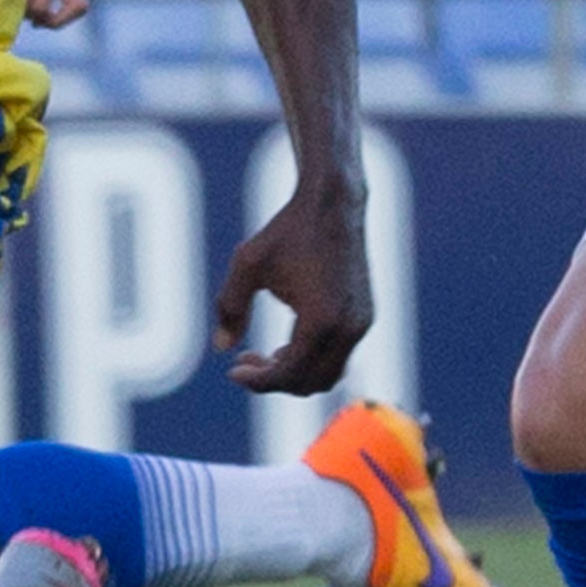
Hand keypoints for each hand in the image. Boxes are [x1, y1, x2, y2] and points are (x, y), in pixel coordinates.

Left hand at [213, 172, 370, 396]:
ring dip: (295, 374)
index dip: (258, 381)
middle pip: (310, 383)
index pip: (288, 373)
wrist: (333, 203)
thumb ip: (230, 307)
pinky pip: (339, 356)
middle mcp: (347, 327)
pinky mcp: (364, 316)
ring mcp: (360, 323)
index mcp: (320, 319)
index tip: (232, 371)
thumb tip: (221, 348)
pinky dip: (312, 361)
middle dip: (275, 381)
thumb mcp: (247, 264)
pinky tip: (287, 344)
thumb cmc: (287, 231)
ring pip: (328, 375)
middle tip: (245, 363)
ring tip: (266, 355)